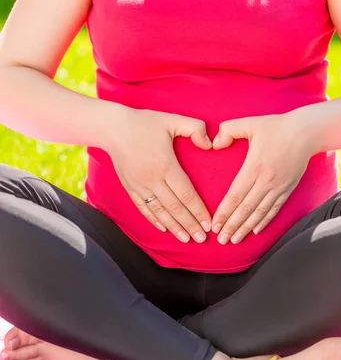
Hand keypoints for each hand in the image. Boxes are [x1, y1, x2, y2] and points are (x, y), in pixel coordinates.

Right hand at [106, 106, 212, 243]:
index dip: (199, 211)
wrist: (112, 127)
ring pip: (159, 212)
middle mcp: (152, 179)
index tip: (209, 224)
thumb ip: (196, 129)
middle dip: (189, 225)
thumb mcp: (173, 119)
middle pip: (175, 208)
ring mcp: (139, 185)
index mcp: (166, 165)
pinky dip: (154, 220)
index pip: (186, 195)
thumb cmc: (145, 122)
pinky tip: (164, 229)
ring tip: (186, 239)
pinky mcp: (129, 187)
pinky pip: (143, 208)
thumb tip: (210, 145)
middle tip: (202, 239)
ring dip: (174, 227)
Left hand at [211, 112, 313, 243]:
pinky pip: (274, 209)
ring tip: (234, 240)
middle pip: (245, 209)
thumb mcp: (249, 123)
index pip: (235, 196)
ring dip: (246, 228)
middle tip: (220, 240)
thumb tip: (215, 144)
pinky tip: (255, 231)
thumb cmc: (276, 126)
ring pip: (259, 213)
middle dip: (231, 226)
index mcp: (254, 167)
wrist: (306, 132)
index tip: (214, 225)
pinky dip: (264, 221)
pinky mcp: (288, 189)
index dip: (223, 213)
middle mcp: (266, 181)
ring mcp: (278, 187)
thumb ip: (228, 130)